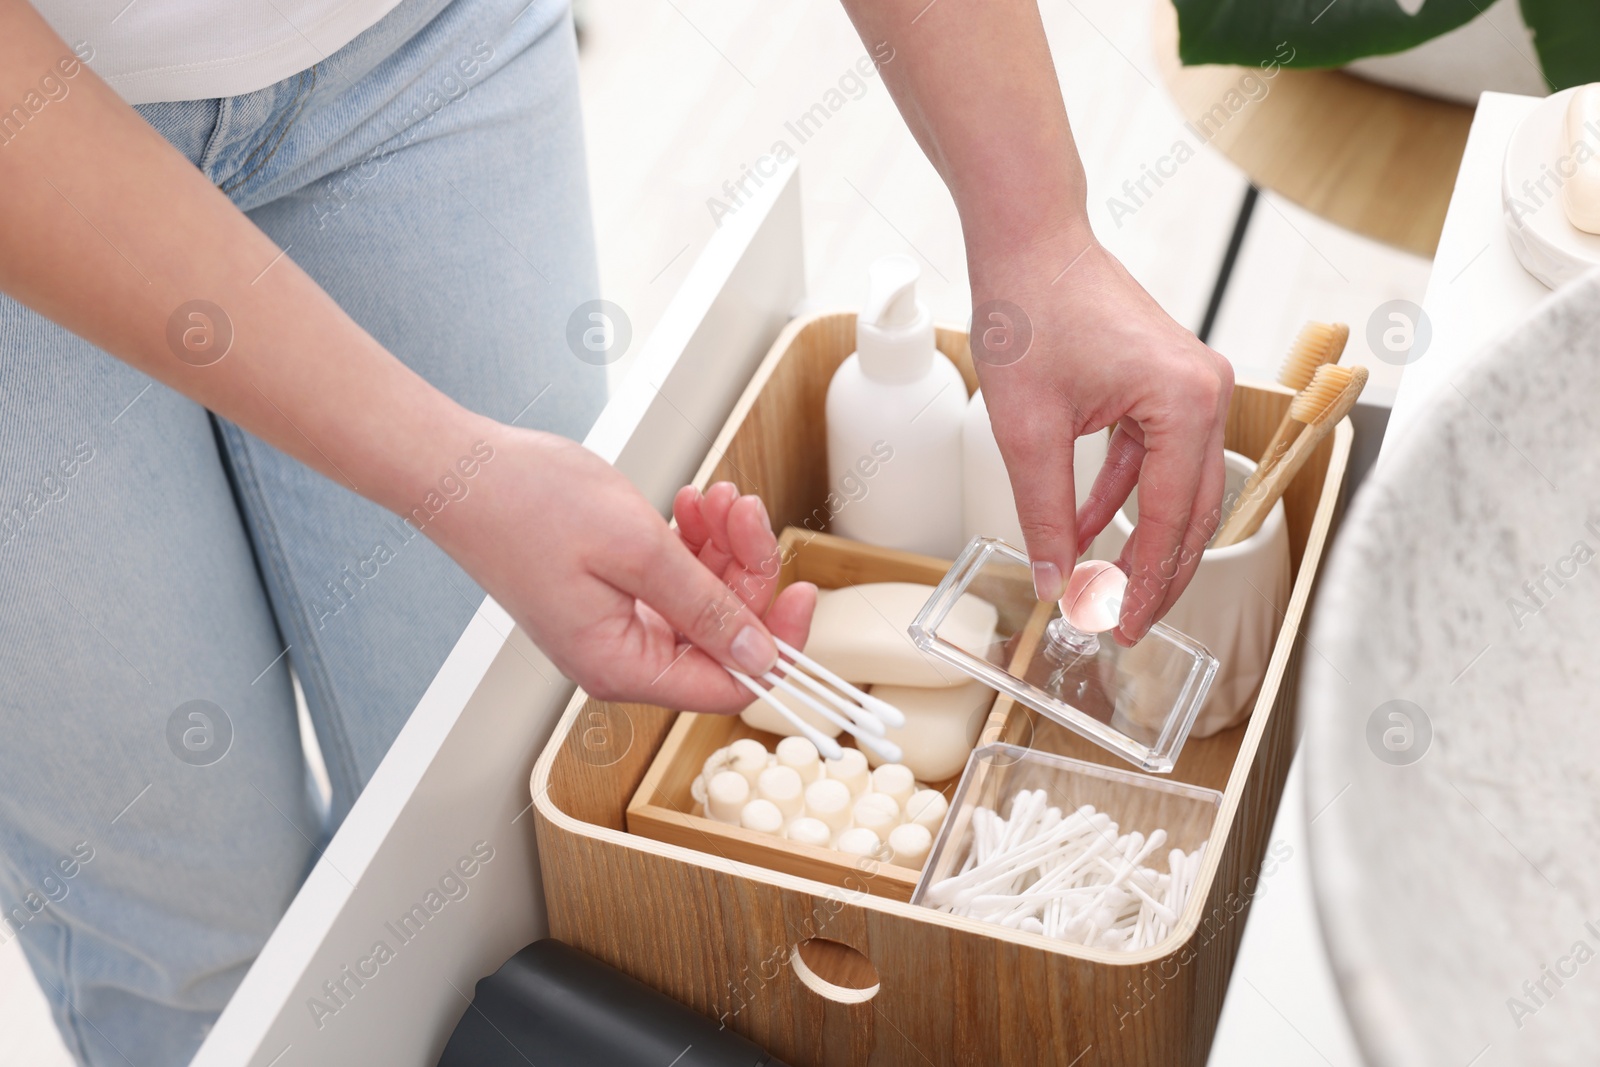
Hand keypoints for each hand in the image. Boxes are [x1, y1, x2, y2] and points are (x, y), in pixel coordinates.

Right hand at [428, 422, 815, 711]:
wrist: (463, 471)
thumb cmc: (528, 505)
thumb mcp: (638, 549)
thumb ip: (705, 606)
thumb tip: (760, 656)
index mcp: (622, 667)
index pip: (729, 684)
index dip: (777, 642)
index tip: (803, 590)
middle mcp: (621, 658)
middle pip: (722, 636)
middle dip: (745, 571)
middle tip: (744, 510)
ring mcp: (615, 626)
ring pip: (704, 601)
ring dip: (722, 547)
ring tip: (715, 497)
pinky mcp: (611, 594)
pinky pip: (676, 580)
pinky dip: (694, 542)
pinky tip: (691, 505)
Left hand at [970, 226, 1232, 644]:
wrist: (1028, 240)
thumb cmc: (1030, 313)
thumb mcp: (1027, 432)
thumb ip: (1046, 514)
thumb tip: (1056, 581)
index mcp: (1185, 404)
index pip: (1172, 520)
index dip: (1144, 584)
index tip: (1119, 628)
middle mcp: (1206, 393)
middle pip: (1193, 512)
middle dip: (1156, 575)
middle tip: (1122, 625)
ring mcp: (1193, 385)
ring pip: (1178, 488)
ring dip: (1142, 538)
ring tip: (1106, 589)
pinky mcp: (1169, 381)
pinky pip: (1155, 457)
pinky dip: (1125, 494)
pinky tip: (1090, 529)